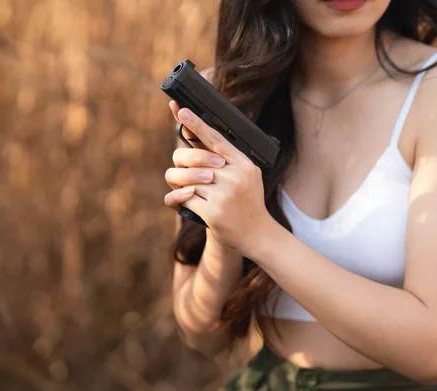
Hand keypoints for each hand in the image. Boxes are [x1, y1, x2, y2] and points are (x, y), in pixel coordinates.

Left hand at [171, 106, 272, 253]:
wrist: (257, 235)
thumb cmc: (247, 203)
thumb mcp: (246, 177)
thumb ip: (226, 160)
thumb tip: (197, 139)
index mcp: (244, 164)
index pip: (216, 139)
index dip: (197, 124)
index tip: (181, 110)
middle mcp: (235, 177)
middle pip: (194, 160)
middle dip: (182, 165)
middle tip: (182, 171)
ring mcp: (224, 195)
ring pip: (186, 179)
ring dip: (179, 184)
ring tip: (184, 189)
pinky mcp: (213, 212)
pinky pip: (184, 198)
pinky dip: (179, 199)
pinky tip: (183, 201)